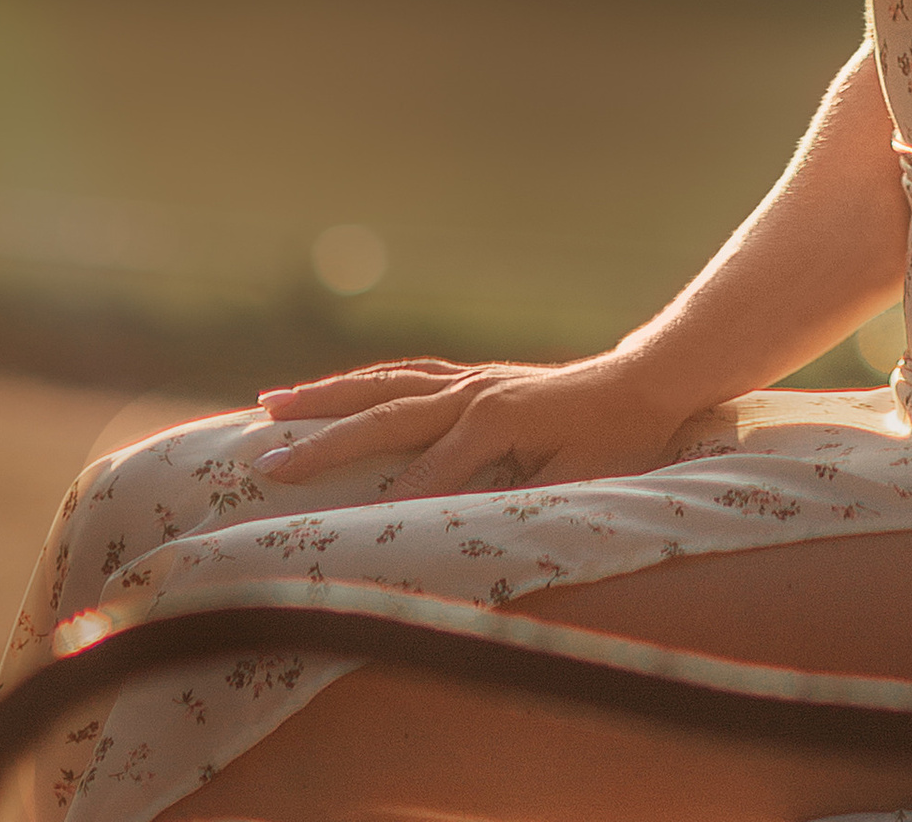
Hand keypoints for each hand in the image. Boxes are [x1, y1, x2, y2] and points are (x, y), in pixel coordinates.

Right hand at [249, 347, 700, 500]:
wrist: (646, 381)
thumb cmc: (619, 440)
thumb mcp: (580, 480)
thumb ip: (525, 502)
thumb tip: (471, 526)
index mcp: (494, 420)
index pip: (425, 474)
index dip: (385, 507)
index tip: (334, 537)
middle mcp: (470, 391)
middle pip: (382, 416)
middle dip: (322, 442)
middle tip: (265, 464)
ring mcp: (468, 377)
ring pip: (382, 383)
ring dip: (325, 394)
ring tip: (270, 402)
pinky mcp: (472, 375)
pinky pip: (405, 373)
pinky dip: (364, 379)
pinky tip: (336, 389)